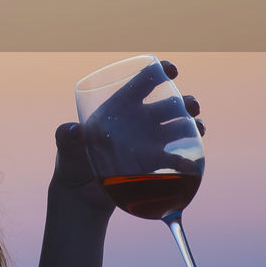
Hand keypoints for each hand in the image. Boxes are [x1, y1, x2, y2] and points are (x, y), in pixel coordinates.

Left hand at [51, 60, 204, 216]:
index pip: (141, 83)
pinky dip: (187, 161)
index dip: (158, 72)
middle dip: (184, 101)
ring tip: (199, 128)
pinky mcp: (155, 164)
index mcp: (118, 108)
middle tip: (191, 106)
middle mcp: (138, 121)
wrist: (82, 196)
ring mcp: (149, 142)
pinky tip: (190, 165)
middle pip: (168, 105)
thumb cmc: (72, 165)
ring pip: (179, 127)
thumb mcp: (67, 150)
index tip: (172, 69)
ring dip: (193, 124)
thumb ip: (66, 139)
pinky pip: (177, 159)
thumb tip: (74, 131)